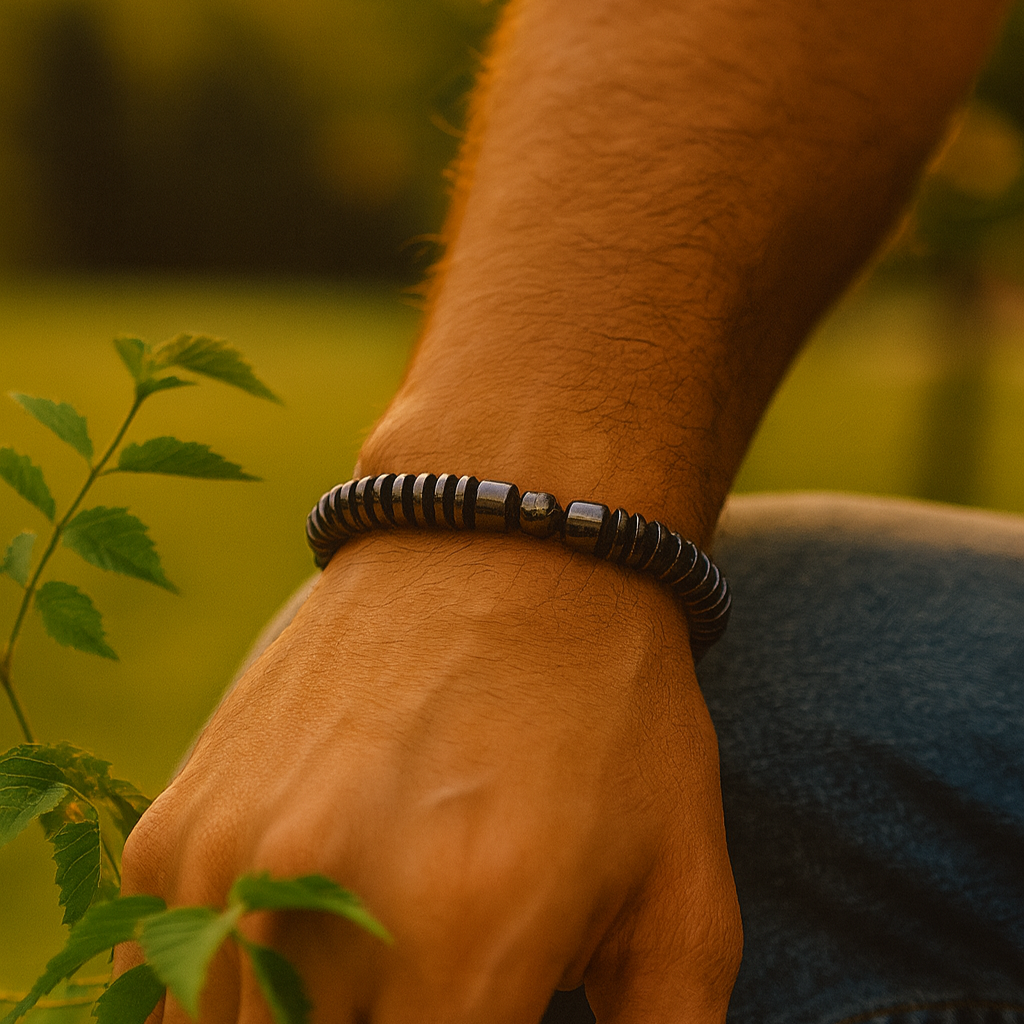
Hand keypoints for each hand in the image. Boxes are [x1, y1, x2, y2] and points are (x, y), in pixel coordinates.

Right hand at [117, 529, 740, 1022]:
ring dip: (296, 1020)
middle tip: (434, 980)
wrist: (503, 549)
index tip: (485, 1006)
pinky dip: (229, 989)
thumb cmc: (610, 715)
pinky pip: (169, 974)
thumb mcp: (682, 894)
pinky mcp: (179, 821)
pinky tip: (303, 932)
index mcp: (465, 940)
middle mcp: (318, 906)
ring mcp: (225, 860)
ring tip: (369, 969)